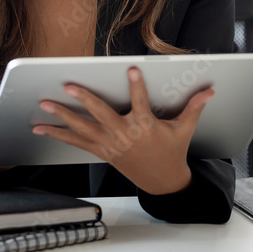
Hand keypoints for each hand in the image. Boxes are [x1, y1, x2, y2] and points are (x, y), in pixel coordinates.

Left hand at [32, 66, 212, 194]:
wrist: (162, 181)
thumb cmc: (172, 152)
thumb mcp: (185, 129)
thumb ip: (194, 107)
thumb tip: (210, 91)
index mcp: (145, 127)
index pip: (141, 102)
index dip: (137, 86)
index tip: (132, 69)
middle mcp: (124, 135)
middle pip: (102, 115)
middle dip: (85, 100)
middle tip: (69, 86)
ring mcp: (110, 145)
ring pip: (83, 128)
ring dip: (62, 117)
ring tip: (45, 105)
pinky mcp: (101, 151)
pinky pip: (76, 142)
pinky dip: (59, 134)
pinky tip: (42, 127)